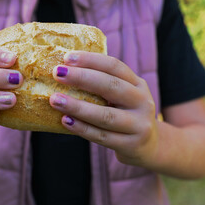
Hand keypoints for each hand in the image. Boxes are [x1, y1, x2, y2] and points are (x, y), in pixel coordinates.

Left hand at [49, 51, 158, 166]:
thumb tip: (66, 72)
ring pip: (105, 115)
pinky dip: (82, 128)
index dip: (91, 60)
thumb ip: (104, 86)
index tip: (67, 57)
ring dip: (78, 107)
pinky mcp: (131, 145)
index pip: (115, 66)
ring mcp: (139, 125)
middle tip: (57, 73)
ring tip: (55, 100)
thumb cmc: (126, 115)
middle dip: (82, 78)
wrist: (149, 146)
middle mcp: (142, 102)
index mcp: (138, 85)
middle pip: (111, 86)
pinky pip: (102, 136)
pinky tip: (65, 121)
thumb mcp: (124, 97)